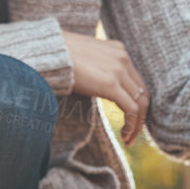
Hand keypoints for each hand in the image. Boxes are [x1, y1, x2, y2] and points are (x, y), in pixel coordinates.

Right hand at [62, 30, 149, 144]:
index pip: (135, 80)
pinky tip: (124, 136)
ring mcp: (118, 70)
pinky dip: (132, 124)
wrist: (47, 52)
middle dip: (141, 115)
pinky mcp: (110, 84)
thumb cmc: (57, 56)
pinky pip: (131, 109)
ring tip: (128, 138)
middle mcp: (123, 57)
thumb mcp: (84, 57)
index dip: (136, 100)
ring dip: (137, 124)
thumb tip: (90, 80)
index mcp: (118, 50)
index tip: (129, 117)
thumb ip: (95, 67)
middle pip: (142, 92)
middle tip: (131, 133)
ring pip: (141, 102)